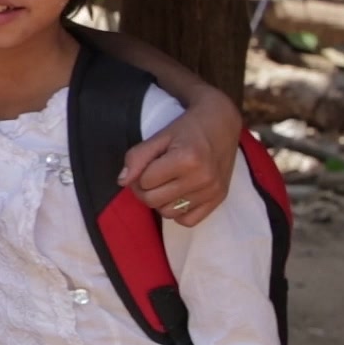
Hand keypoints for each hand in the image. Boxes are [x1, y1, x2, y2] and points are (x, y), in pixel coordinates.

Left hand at [121, 87, 238, 226]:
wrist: (221, 124)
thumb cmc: (187, 128)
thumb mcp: (160, 136)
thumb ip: (138, 157)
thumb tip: (122, 181)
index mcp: (187, 159)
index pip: (146, 181)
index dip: (140, 173)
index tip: (146, 165)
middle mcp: (202, 178)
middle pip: (154, 200)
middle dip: (145, 189)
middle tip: (149, 176)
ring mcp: (212, 191)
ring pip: (168, 213)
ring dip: (160, 201)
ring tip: (165, 184)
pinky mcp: (219, 199)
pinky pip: (188, 221)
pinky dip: (178, 212)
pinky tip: (178, 195)